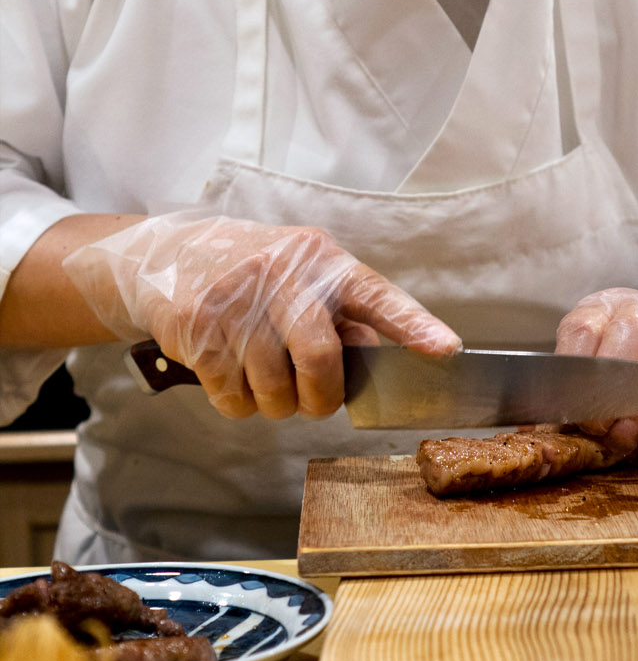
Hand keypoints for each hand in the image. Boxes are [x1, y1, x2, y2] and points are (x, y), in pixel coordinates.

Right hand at [62, 212, 460, 419]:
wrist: (168, 255)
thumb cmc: (255, 276)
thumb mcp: (305, 278)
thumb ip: (345, 316)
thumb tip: (377, 362)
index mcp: (323, 261)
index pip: (377, 296)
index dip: (414, 326)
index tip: (447, 350)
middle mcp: (283, 274)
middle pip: (321, 360)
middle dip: (321, 398)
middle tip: (313, 400)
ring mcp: (237, 299)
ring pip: (275, 391)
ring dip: (276, 405)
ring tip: (265, 380)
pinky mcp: (198, 326)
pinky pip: (234, 398)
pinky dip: (239, 404)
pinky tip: (232, 375)